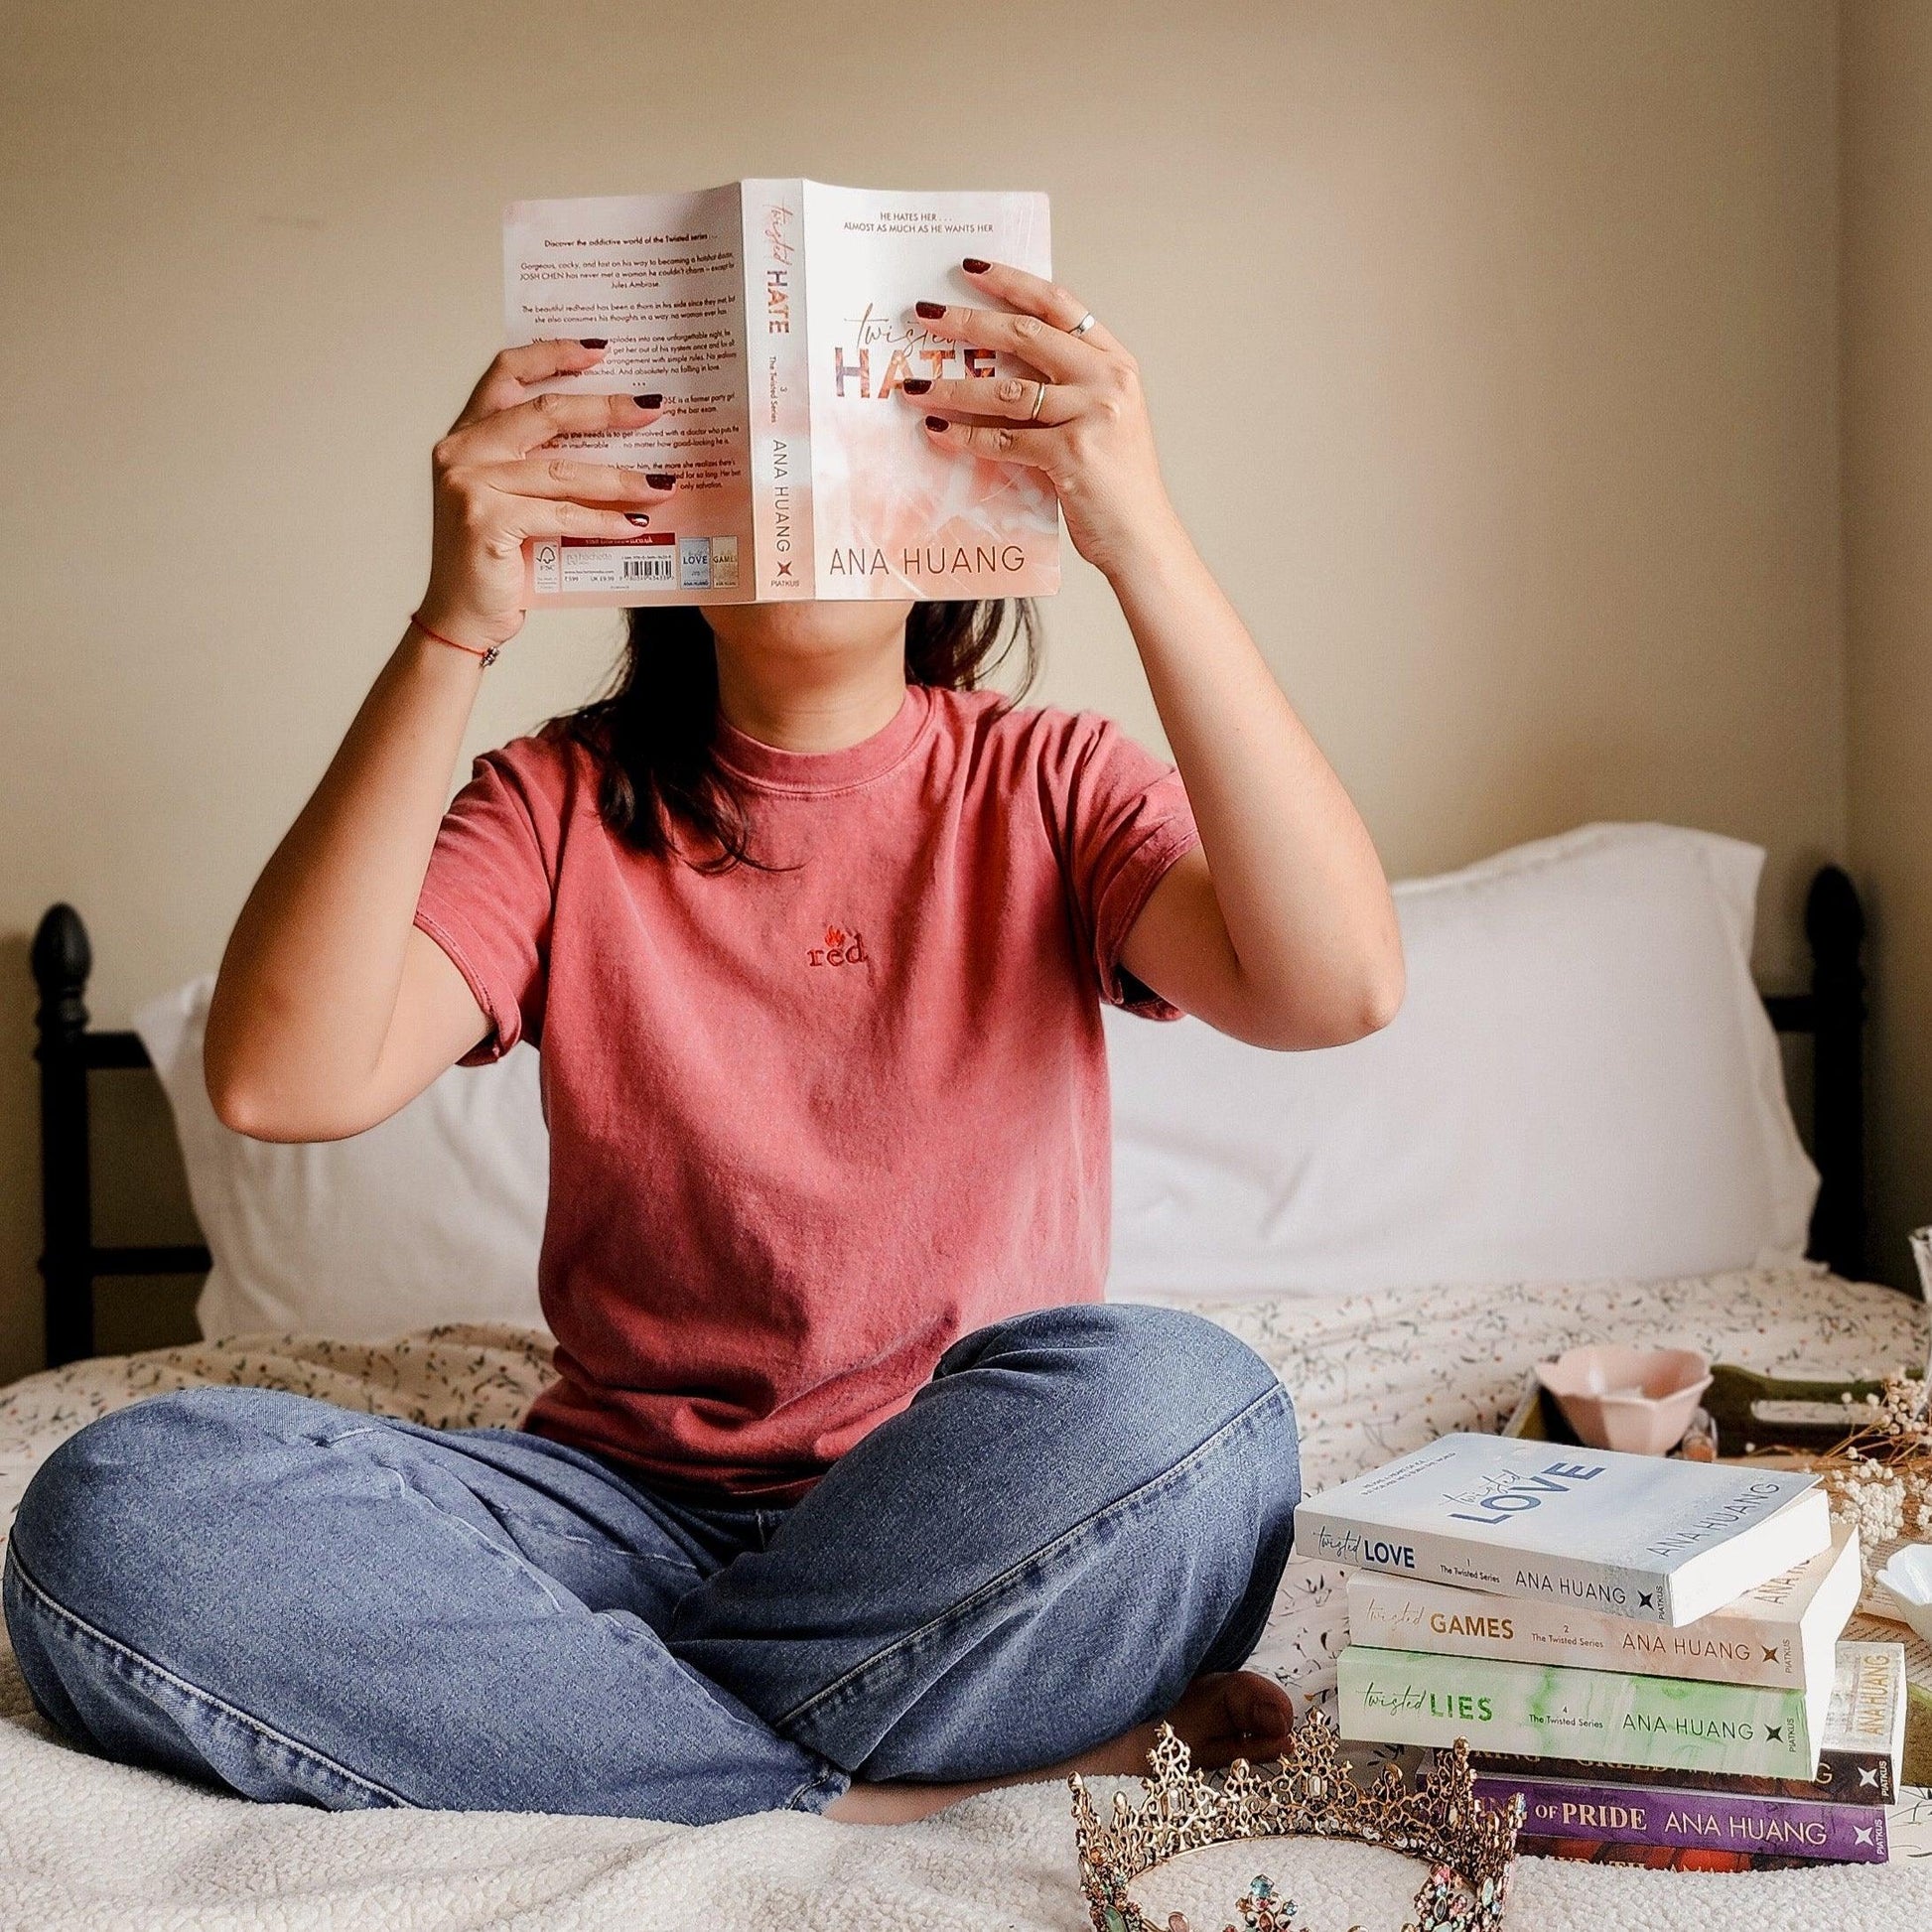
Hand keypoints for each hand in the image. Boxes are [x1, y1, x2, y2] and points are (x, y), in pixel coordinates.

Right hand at [416, 341, 678, 649]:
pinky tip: (636, 524)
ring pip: (563, 470)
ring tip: (662, 483)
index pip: (506, 373)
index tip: (600, 352)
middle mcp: (461, 452)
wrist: (463, 617)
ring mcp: (470, 485)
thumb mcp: (513, 500)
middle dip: (606, 409)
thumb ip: (540, 467)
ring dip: (620, 477)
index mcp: (466, 436)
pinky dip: (604, 521)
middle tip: (653, 410)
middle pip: (544, 412)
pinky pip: (561, 515)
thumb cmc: (495, 561)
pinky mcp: (485, 520)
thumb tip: (616, 445)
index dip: (552, 354)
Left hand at [902, 263, 1179, 578]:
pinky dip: (966, 437)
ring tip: (916, 386)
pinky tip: (938, 430)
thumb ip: (1068, 385)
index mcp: (1115, 363)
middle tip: (924, 315)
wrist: (1141, 536)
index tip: (971, 269)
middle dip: (968, 322)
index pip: (1059, 305)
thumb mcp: (1104, 417)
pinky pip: (1004, 440)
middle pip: (1026, 335)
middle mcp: (1107, 381)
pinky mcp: (1071, 455)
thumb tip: (1002, 365)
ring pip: (1007, 391)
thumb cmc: (1117, 482)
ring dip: (954, 387)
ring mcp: (1092, 416)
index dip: (1013, 282)